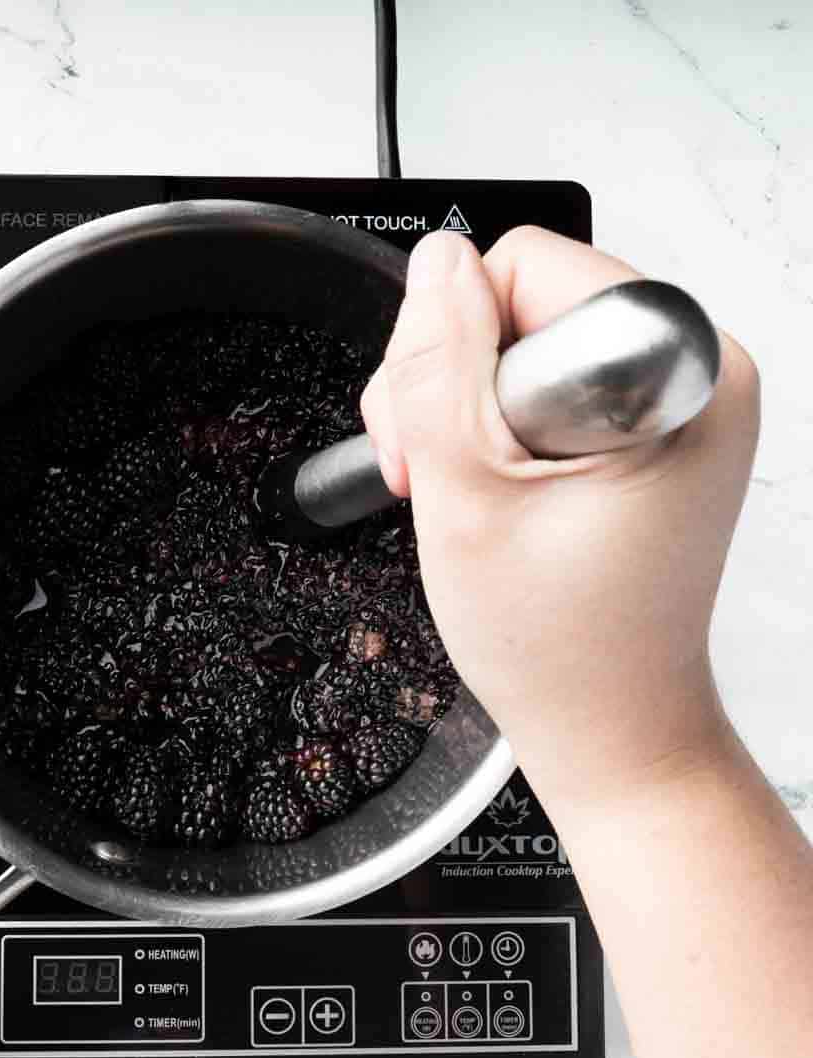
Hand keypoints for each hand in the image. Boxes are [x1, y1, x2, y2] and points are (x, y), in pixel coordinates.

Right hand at [363, 227, 759, 809]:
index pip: (522, 269)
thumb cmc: (562, 644)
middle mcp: (696, 372)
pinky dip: (493, 433)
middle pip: (521, 297)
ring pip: (520, 340)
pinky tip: (489, 491)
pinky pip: (540, 384)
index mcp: (682, 374)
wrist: (608, 721)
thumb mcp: (466, 498)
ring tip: (463, 493)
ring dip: (461, 413)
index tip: (445, 448)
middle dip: (449, 385)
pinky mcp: (644, 428)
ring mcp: (671, 401)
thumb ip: (439, 369)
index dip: (451, 354)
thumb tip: (432, 263)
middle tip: (440, 475)